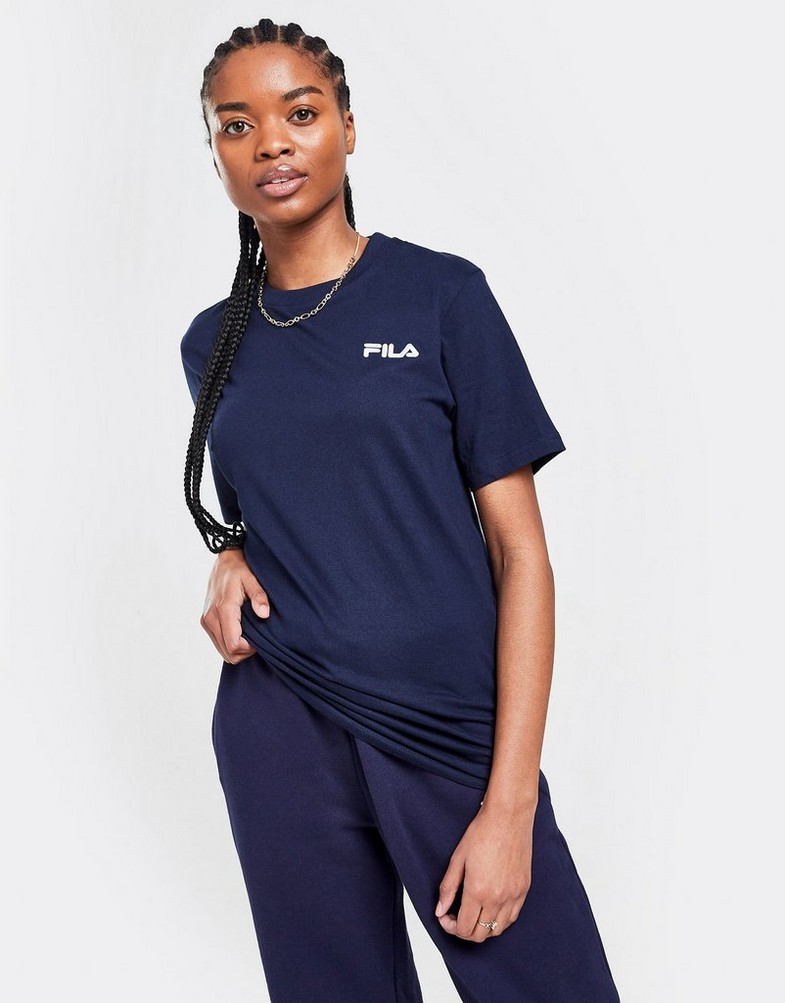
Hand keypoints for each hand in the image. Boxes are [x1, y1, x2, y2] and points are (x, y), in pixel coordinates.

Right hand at [200, 548, 269, 663]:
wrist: (224, 561)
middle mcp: (211, 618)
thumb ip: (259, 596)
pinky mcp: (205, 621)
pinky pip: (218, 643)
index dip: (249, 649)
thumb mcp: (252, 579)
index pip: (233, 644)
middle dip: (244, 652)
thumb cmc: (240, 569)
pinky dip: (230, 643)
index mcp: (223, 609)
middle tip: (258, 640)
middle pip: (228, 653)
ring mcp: (206, 620)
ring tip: (251, 636)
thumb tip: (264, 614)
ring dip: (237, 649)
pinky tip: (242, 632)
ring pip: (222, 651)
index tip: (260, 640)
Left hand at [434, 800, 535, 941]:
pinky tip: (490, 909)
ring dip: (482, 928)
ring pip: (497, 930)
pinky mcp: (524, 889)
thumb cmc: (482, 832)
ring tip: (473, 912)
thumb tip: (440, 910)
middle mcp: (498, 898)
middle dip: (464, 931)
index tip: (445, 916)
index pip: (464, 928)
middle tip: (456, 917)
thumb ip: (448, 888)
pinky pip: (512, 918)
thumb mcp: (458, 858)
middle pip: (480, 935)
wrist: (508, 817)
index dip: (450, 927)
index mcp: (478, 891)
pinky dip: (499, 921)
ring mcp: (514, 895)